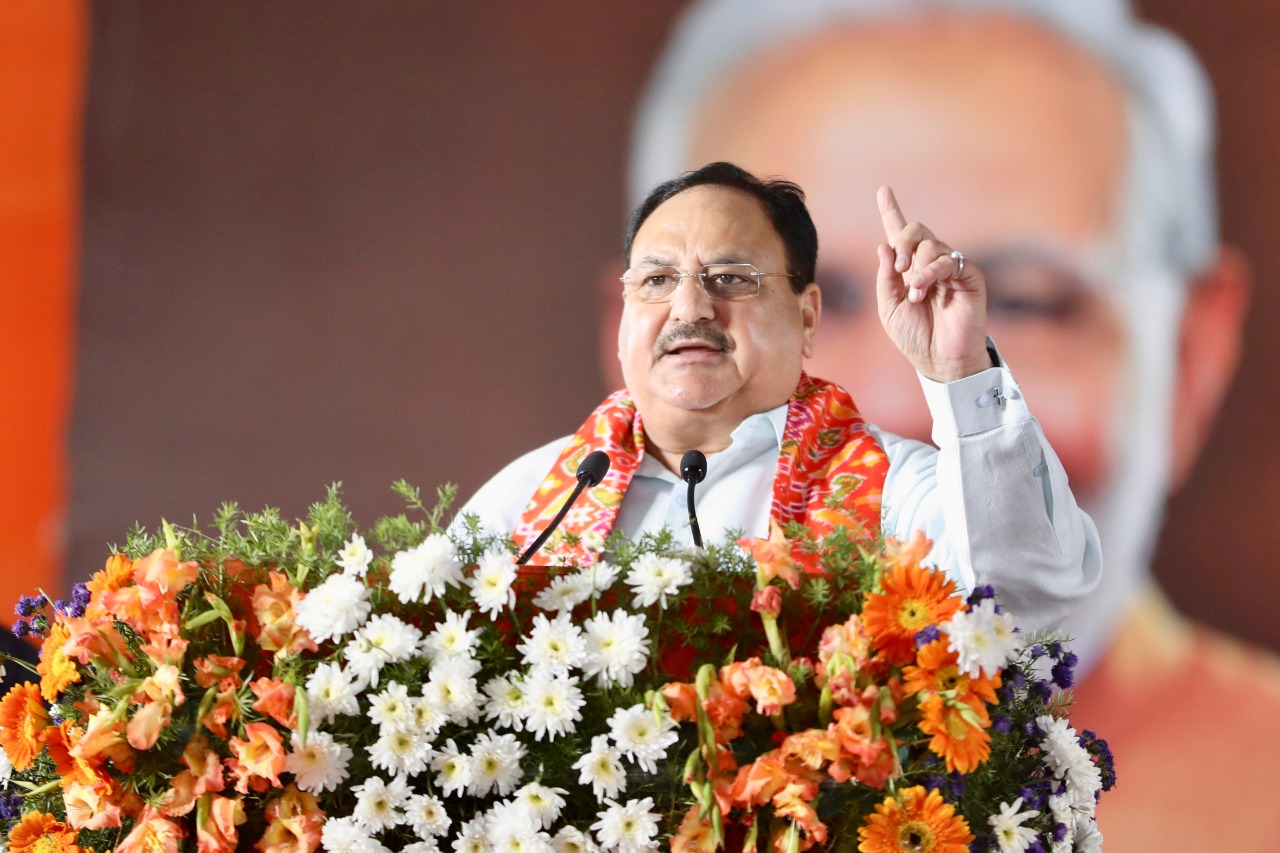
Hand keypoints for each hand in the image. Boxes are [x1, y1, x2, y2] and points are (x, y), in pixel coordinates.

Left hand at [876, 186, 990, 381]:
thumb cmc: (914, 337)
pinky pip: (948, 259)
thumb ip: (885, 277)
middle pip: (916, 229)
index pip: (898, 233)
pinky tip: (923, 288)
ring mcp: (950, 268)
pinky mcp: (969, 276)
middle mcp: (929, 263)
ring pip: (930, 244)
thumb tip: (884, 246)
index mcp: (907, 268)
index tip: (883, 189)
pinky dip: (930, 272)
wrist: (939, 360)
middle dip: (902, 241)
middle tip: (897, 267)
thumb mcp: (888, 307)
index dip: (891, 210)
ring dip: (916, 268)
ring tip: (916, 294)